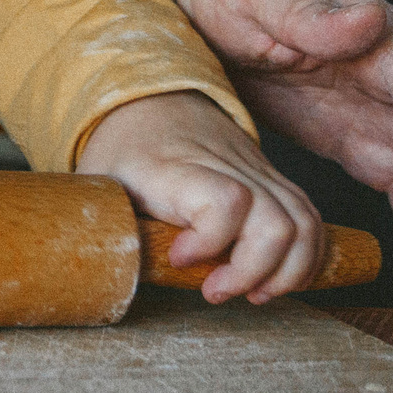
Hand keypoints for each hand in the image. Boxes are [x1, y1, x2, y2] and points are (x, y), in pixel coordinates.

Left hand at [75, 90, 324, 302]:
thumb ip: (97, 223)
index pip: (225, 198)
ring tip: (251, 293)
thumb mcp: (95, 182)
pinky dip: (305, 257)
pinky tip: (275, 279)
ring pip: (303, 222)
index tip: (181, 259)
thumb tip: (81, 269)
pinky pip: (310, 218)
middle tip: (215, 291)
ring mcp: (257, 172)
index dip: (212, 239)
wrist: (146, 99)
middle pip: (277, 221)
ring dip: (287, 272)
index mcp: (177, 167)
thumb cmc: (120, 152)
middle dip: (256, 271)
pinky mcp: (274, 181)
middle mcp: (227, 167)